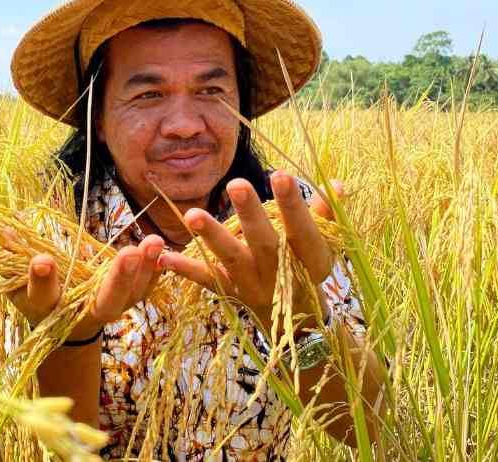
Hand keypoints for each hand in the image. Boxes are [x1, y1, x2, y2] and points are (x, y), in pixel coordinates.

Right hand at [8, 232, 165, 342]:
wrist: (65, 326)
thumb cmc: (35, 296)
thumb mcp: (15, 281)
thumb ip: (9, 258)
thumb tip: (3, 229)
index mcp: (48, 307)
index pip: (43, 295)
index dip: (42, 280)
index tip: (43, 260)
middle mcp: (83, 312)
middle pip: (104, 302)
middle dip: (117, 280)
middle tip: (129, 254)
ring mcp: (110, 308)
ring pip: (132, 294)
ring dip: (145, 269)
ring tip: (154, 241)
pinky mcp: (128, 300)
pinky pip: (146, 288)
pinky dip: (156, 271)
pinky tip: (164, 248)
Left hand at [159, 171, 343, 332]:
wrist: (295, 324)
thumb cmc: (309, 270)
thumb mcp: (325, 247)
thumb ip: (326, 216)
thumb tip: (335, 184)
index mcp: (308, 260)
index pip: (303, 231)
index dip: (294, 205)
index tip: (282, 174)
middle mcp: (278, 274)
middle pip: (264, 243)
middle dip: (250, 215)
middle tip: (236, 184)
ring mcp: (251, 284)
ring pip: (231, 260)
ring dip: (211, 237)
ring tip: (192, 215)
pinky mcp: (229, 291)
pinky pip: (206, 280)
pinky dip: (184, 270)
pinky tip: (162, 256)